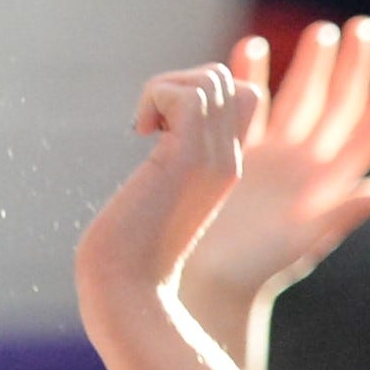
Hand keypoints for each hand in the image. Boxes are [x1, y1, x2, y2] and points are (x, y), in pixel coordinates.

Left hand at [76, 62, 260, 313]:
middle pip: (227, 81)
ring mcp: (215, 159)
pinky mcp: (190, 159)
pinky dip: (156, 96)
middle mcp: (229, 161)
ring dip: (165, 88)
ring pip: (210, 78)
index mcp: (224, 169)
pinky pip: (188, 93)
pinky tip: (141, 133)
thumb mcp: (153, 198)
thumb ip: (166, 167)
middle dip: (178, 85)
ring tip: (147, 128)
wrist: (127, 290)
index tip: (161, 125)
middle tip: (151, 126)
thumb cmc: (127, 256)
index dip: (199, 94)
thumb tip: (152, 130)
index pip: (242, 98)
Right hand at [181, 20, 369, 310]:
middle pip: (335, 104)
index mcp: (328, 182)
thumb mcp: (303, 243)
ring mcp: (270, 149)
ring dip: (309, 64)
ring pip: (297, 96)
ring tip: (321, 31)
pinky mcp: (233, 145)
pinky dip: (251, 74)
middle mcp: (304, 160)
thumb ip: (341, 214)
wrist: (205, 275)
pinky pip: (247, 101)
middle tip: (361, 27)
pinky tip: (253, 46)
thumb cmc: (257, 269)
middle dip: (350, 67)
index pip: (366, 134)